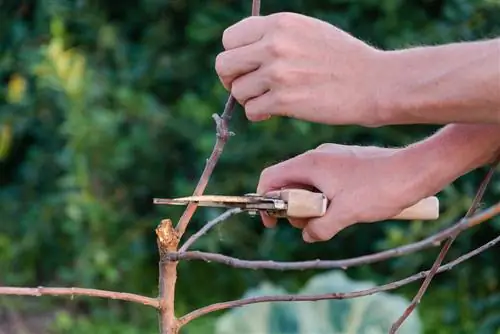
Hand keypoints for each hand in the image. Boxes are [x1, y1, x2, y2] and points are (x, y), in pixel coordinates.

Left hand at [215, 12, 383, 125]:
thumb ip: (274, 36)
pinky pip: (251, 110)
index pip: (230, 39)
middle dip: (231, 78)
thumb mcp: (308, 31)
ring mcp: (278, 73)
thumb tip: (243, 53)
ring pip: (237, 91)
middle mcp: (274, 45)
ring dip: (249, 99)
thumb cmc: (342, 58)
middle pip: (223, 64)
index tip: (244, 66)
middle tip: (247, 85)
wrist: (373, 82)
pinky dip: (259, 114)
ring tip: (269, 99)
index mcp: (279, 23)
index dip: (234, 55)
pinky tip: (273, 111)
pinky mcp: (284, 101)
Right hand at [256, 144, 433, 242]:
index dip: (265, 200)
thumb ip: (320, 227)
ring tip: (330, 220)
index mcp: (310, 164)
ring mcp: (332, 159)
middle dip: (293, 208)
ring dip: (311, 206)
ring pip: (308, 185)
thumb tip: (307, 235)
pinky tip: (344, 210)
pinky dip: (325, 199)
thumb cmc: (380, 188)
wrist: (416, 170)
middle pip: (288, 183)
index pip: (270, 178)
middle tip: (309, 225)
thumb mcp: (345, 214)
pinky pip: (324, 183)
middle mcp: (317, 157)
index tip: (273, 222)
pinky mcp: (346, 163)